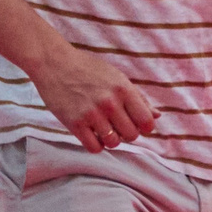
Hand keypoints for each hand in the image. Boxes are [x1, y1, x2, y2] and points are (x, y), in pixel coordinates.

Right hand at [30, 43, 157, 152]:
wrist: (54, 63)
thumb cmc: (87, 69)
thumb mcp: (116, 77)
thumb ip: (138, 97)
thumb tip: (157, 116)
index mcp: (123, 89)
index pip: (147, 121)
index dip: (145, 126)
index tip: (136, 123)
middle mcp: (109, 102)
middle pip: (132, 135)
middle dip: (127, 133)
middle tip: (117, 125)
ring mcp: (91, 114)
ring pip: (114, 143)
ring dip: (111, 140)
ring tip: (104, 129)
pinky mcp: (74, 123)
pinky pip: (94, 148)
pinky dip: (96, 145)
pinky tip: (92, 134)